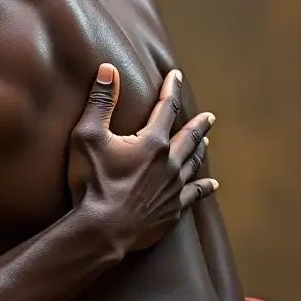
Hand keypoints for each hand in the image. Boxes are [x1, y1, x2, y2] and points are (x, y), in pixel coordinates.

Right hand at [68, 64, 216, 252]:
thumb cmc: (92, 183)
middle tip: (209, 116)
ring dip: (199, 151)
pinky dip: (204, 187)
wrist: (101, 230)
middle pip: (189, 138)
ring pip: (193, 164)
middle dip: (198, 124)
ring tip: (206, 142)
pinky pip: (194, 195)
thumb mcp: (87, 137)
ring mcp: (173, 188)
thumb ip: (100, 102)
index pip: (166, 108)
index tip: (175, 76)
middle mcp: (169, 163)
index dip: (171, 90)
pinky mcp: (172, 211)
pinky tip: (213, 185)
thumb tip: (108, 70)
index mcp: (152, 142)